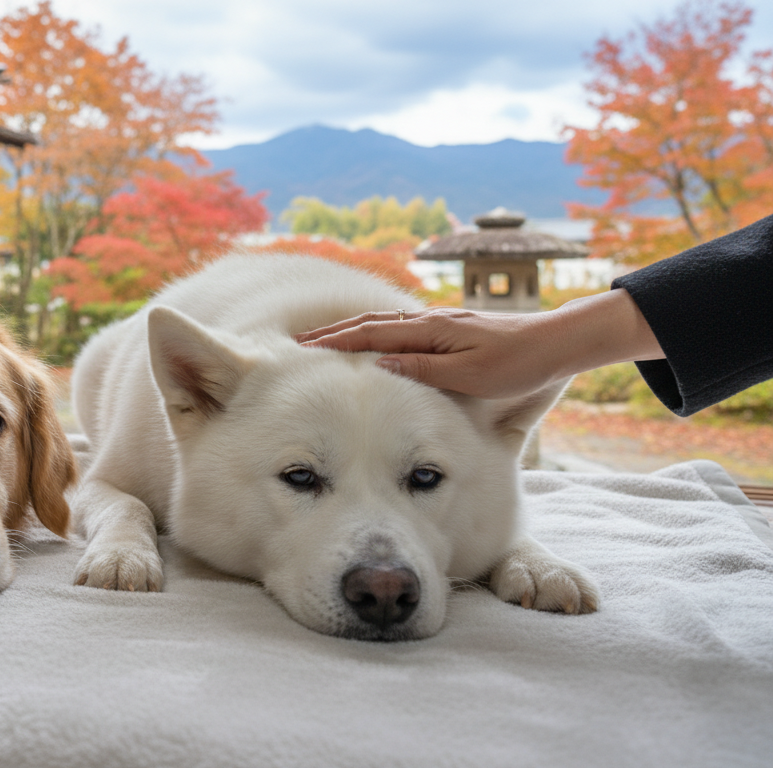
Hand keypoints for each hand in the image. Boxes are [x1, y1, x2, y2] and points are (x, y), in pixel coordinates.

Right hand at [295, 290, 663, 399]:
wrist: (558, 342)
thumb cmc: (519, 362)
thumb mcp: (472, 375)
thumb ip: (424, 369)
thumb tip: (380, 364)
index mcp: (431, 331)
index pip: (371, 335)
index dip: (336, 341)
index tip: (304, 347)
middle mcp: (431, 322)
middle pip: (371, 324)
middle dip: (334, 333)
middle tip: (299, 342)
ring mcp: (440, 325)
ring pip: (385, 325)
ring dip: (352, 331)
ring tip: (325, 341)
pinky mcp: (450, 332)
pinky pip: (401, 330)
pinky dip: (375, 334)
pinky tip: (372, 342)